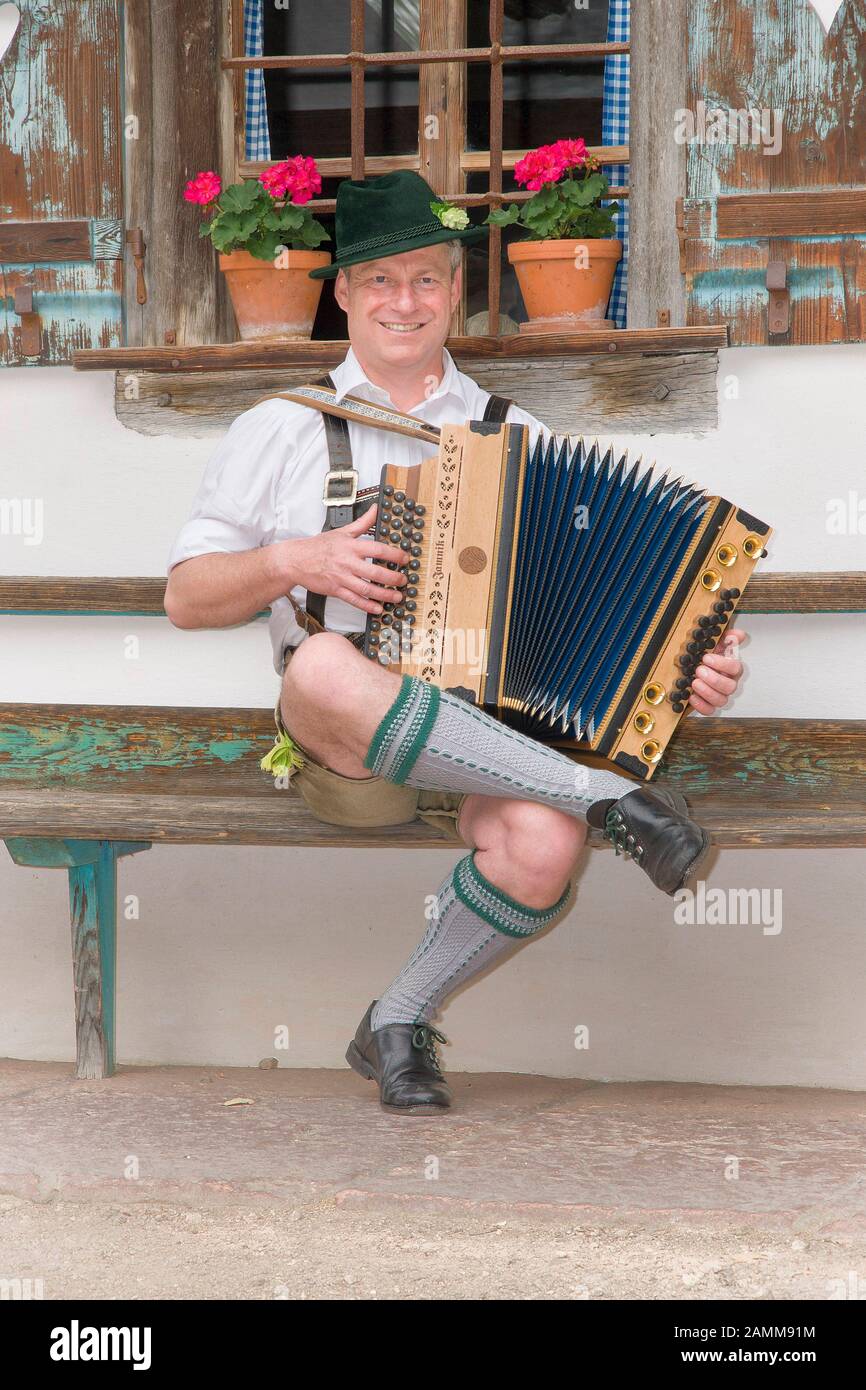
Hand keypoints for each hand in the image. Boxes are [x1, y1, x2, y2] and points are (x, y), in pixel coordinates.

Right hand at [284, 503, 407, 615]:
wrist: (296, 560)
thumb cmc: (318, 547)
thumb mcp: (342, 531)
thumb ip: (362, 522)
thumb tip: (376, 510)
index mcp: (351, 546)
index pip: (377, 549)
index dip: (393, 555)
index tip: (405, 559)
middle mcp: (347, 562)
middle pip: (375, 572)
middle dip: (393, 578)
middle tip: (403, 580)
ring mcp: (342, 578)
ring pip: (366, 589)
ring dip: (384, 595)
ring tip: (397, 596)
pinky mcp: (335, 590)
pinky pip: (354, 600)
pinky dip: (367, 605)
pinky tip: (378, 609)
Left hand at [688, 627, 745, 714]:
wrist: (694, 670)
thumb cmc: (707, 658)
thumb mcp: (716, 644)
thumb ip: (727, 638)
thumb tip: (737, 635)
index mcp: (731, 669)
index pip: (736, 668)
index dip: (722, 664)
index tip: (707, 658)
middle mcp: (728, 683)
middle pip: (730, 687)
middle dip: (714, 679)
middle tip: (700, 670)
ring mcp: (720, 696)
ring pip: (721, 700)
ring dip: (707, 692)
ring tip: (695, 682)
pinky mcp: (709, 705)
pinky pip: (710, 710)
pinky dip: (701, 705)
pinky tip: (692, 696)